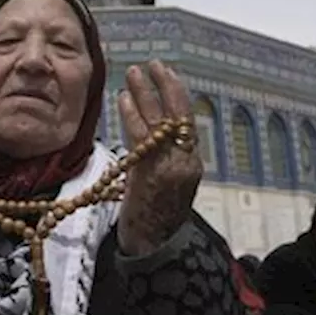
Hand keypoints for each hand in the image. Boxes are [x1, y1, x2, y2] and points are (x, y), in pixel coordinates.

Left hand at [115, 60, 202, 256]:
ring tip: (133, 72)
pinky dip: (132, 116)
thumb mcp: (169, 186)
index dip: (177, 95)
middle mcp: (184, 163)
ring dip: (145, 94)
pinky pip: (140, 139)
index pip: (187, 121)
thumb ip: (165, 160)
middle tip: (153, 64)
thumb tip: (153, 132)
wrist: (154, 250)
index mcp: (192, 165)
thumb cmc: (156, 219)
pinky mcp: (147, 175)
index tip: (168, 73)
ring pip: (157, 121)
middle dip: (166, 87)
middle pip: (177, 115)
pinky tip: (123, 99)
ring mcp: (168, 168)